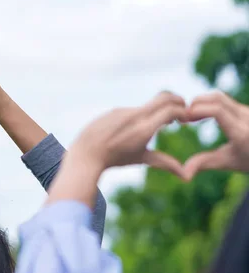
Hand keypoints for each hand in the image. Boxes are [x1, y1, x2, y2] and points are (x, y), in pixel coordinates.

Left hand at [66, 91, 187, 176]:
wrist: (86, 153)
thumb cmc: (116, 158)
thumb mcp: (141, 159)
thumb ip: (164, 163)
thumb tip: (186, 176)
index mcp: (144, 128)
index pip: (172, 109)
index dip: (183, 111)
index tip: (185, 120)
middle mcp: (135, 115)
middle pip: (165, 96)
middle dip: (178, 101)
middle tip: (182, 112)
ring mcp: (124, 110)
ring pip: (148, 105)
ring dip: (158, 110)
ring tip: (164, 122)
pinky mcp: (115, 110)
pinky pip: (133, 109)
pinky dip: (141, 115)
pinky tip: (137, 126)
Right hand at [184, 91, 248, 177]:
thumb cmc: (247, 160)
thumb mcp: (226, 162)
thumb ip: (203, 163)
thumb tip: (183, 174)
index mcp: (241, 133)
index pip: (217, 111)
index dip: (197, 110)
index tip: (184, 119)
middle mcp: (246, 118)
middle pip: (216, 98)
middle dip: (196, 104)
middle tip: (183, 116)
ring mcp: (247, 110)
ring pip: (219, 97)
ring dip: (201, 102)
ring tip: (190, 116)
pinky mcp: (244, 108)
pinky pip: (223, 100)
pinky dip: (208, 103)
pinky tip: (200, 115)